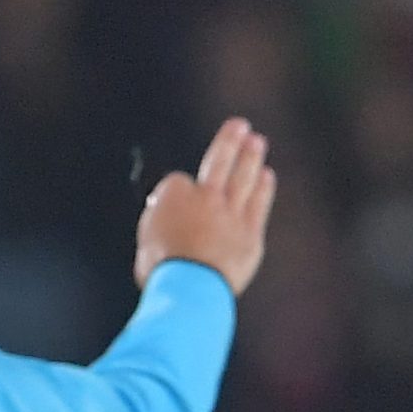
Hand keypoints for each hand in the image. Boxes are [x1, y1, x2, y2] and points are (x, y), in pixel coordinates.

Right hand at [135, 117, 276, 294]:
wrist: (192, 287)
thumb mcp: (146, 241)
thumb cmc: (161, 269)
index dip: (174, 191)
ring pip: (244, 179)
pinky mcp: (250, 233)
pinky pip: (258, 204)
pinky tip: (266, 175)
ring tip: (257, 141)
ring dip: (251, 158)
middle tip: (239, 124)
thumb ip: (157, 220)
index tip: (174, 199)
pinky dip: (263, 188)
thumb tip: (162, 209)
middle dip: (229, 142)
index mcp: (174, 197)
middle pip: (218, 163)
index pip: (176, 182)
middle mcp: (206, 197)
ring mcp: (232, 214)